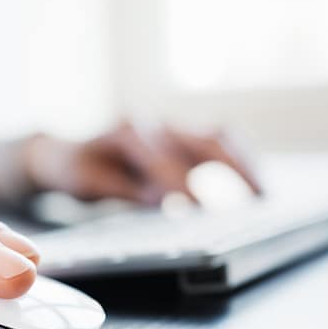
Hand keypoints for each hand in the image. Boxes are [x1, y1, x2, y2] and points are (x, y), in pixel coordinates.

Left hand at [23, 121, 260, 203]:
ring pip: (218, 138)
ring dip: (242, 165)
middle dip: (228, 171)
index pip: (162, 157)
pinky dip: (239, 160)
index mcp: (125, 133)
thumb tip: (164, 199)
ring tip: (261, 195)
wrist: (66, 154)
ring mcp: (169, 126)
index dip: (180, 181)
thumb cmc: (78, 171)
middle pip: (202, 141)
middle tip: (247, 204)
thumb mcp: (88, 185)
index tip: (197, 205)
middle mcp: (152, 123)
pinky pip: (220, 140)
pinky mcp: (181, 134)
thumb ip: (124, 190)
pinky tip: (252, 184)